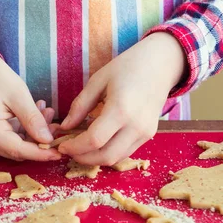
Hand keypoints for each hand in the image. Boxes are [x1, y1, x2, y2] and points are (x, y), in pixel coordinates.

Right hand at [0, 47, 61, 160]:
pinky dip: (28, 131)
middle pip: (18, 151)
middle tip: (56, 124)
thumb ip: (33, 119)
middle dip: (39, 141)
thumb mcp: (19, 95)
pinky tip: (38, 115)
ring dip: (35, 134)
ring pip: (18, 147)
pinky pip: (13, 141)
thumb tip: (48, 141)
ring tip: (47, 113)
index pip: (17, 150)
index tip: (60, 153)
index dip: (40, 153)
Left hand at [59, 32, 185, 164]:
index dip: (75, 147)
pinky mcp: (148, 135)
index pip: (94, 140)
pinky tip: (97, 143)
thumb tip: (65, 126)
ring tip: (80, 148)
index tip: (62, 145)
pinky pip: (125, 152)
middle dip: (83, 158)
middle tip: (69, 151)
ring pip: (116, 158)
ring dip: (95, 159)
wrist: (160, 64)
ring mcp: (145, 132)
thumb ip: (80, 105)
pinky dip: (108, 152)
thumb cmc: (127, 67)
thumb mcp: (98, 81)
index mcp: (121, 109)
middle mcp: (136, 125)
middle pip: (106, 156)